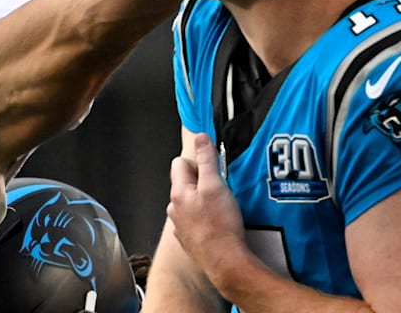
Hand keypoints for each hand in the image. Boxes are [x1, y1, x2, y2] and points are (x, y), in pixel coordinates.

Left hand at [167, 133, 248, 286]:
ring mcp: (181, 226)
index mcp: (178, 193)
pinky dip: (206, 218)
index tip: (213, 167)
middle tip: (221, 187)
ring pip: (191, 202)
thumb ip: (207, 159)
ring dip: (205, 200)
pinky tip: (220, 222)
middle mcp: (175, 209)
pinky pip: (196, 220)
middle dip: (203, 181)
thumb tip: (200, 137)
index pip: (180, 162)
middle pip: (186, 183)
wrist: (225, 263)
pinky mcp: (190, 240)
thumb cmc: (220, 226)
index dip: (198, 160)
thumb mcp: (215, 184)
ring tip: (223, 206)